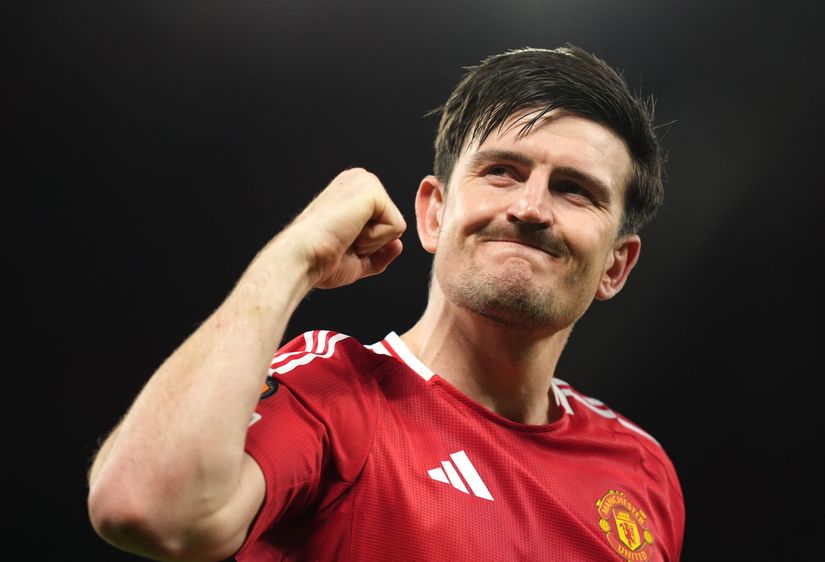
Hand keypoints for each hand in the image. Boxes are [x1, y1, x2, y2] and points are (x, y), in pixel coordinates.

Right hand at [285, 168, 406, 288]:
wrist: (302, 257)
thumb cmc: (319, 259)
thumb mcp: (356, 259)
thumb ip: (379, 252)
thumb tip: (398, 245)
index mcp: (353, 192)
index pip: (385, 224)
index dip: (369, 245)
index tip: (342, 243)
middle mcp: (360, 180)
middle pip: (394, 224)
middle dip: (373, 243)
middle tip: (344, 241)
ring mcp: (365, 181)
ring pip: (397, 226)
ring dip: (373, 242)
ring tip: (345, 235)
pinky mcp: (371, 189)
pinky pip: (397, 226)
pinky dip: (375, 239)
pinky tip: (350, 232)